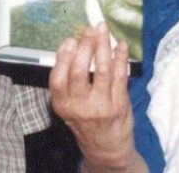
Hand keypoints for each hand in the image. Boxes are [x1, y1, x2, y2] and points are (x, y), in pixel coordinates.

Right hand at [49, 23, 144, 171]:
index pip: (57, 79)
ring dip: (103, 46)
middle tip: (90, 30)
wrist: (106, 147)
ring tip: (104, 30)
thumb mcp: (68, 105)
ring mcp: (101, 106)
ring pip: (102, 70)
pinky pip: (120, 76)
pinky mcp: (119, 104)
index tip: (70, 40)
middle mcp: (80, 107)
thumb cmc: (85, 120)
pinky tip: (120, 45)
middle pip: (79, 71)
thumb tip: (75, 44)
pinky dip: (121, 57)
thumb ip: (68, 80)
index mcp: (63, 105)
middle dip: (86, 46)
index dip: (62, 57)